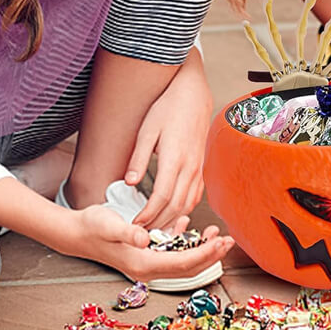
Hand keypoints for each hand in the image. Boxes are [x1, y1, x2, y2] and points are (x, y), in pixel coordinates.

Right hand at [71, 205, 232, 281]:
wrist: (77, 232)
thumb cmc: (93, 227)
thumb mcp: (110, 225)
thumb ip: (128, 232)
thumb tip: (145, 239)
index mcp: (143, 264)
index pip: (183, 263)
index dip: (205, 254)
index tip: (221, 242)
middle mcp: (148, 268)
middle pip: (187, 267)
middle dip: (210, 254)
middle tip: (228, 240)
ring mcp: (147, 262)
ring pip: (182, 260)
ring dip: (201, 248)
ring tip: (216, 233)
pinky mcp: (145, 254)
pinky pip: (170, 251)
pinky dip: (183, 240)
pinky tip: (187, 225)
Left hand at [127, 51, 212, 229]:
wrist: (193, 95)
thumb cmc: (168, 108)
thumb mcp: (147, 130)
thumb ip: (138, 158)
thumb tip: (129, 183)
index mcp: (174, 158)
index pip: (161, 197)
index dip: (148, 215)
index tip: (135, 225)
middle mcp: (190, 166)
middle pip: (175, 206)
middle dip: (158, 223)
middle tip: (141, 234)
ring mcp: (198, 168)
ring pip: (188, 203)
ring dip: (172, 220)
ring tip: (155, 228)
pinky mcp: (201, 167)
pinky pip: (195, 195)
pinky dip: (184, 209)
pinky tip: (173, 214)